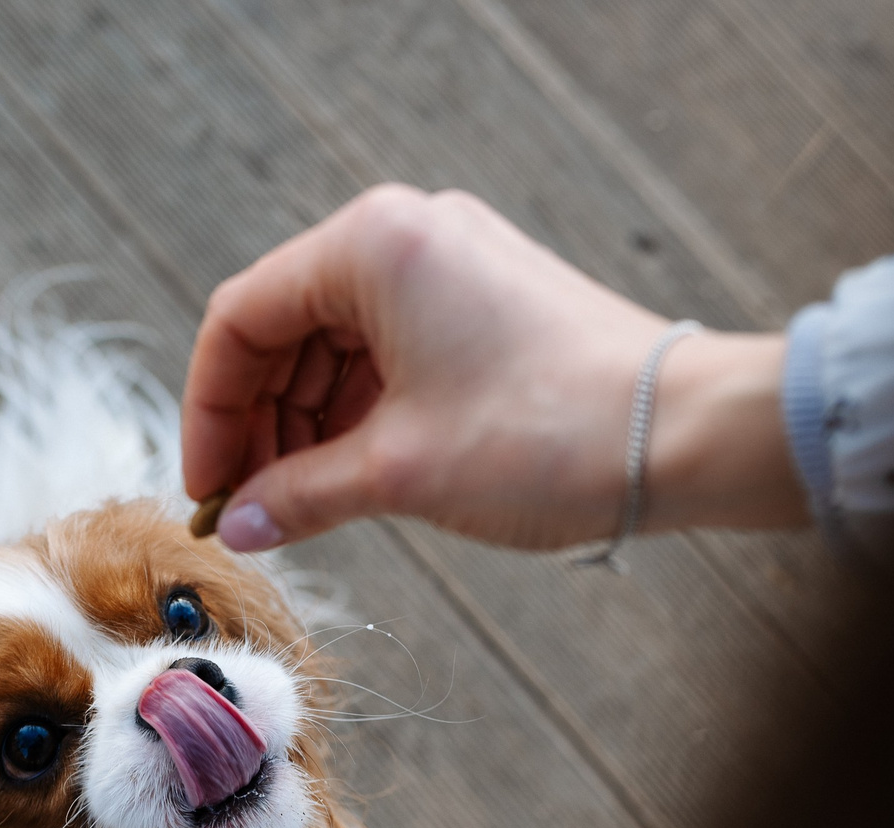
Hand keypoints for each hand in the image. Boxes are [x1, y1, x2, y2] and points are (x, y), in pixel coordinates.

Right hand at [181, 185, 807, 551]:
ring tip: (297, 505)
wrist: (685, 435)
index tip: (208, 487)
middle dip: (258, 422)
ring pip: (333, 346)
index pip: (240, 319)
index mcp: (372, 247)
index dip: (210, 411)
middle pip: (284, 328)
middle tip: (248, 507)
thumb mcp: (400, 473)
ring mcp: (449, 267)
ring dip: (304, 425)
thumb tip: (239, 525)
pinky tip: (345, 478)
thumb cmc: (550, 436)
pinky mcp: (483, 304)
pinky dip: (355, 415)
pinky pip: (386, 354)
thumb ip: (300, 494)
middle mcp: (407, 237)